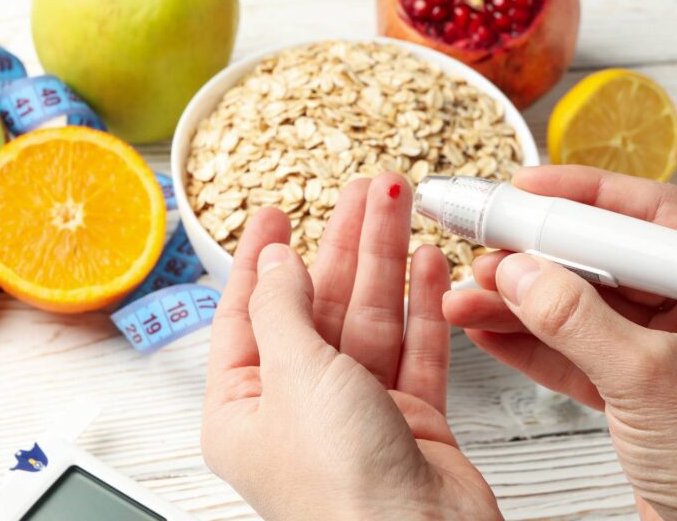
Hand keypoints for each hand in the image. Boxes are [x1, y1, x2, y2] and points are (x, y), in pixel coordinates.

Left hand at [202, 173, 500, 520]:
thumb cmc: (339, 486)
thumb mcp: (294, 375)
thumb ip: (284, 309)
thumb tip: (277, 261)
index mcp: (246, 406)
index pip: (247, 312)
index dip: (263, 256)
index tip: (276, 211)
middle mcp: (300, 408)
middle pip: (319, 305)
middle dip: (342, 243)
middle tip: (363, 190)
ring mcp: (358, 413)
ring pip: (372, 319)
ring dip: (388, 261)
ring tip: (401, 204)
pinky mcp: (411, 421)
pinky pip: (415, 350)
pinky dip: (424, 307)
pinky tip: (430, 265)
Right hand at [443, 166, 676, 520]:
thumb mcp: (651, 384)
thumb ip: (577, 322)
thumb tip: (517, 271)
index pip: (653, 217)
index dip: (582, 197)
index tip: (524, 188)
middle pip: (608, 258)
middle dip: (539, 255)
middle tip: (482, 243)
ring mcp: (673, 346)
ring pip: (586, 304)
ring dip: (523, 300)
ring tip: (467, 295)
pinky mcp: (641, 384)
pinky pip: (578, 347)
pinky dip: (532, 341)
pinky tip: (487, 329)